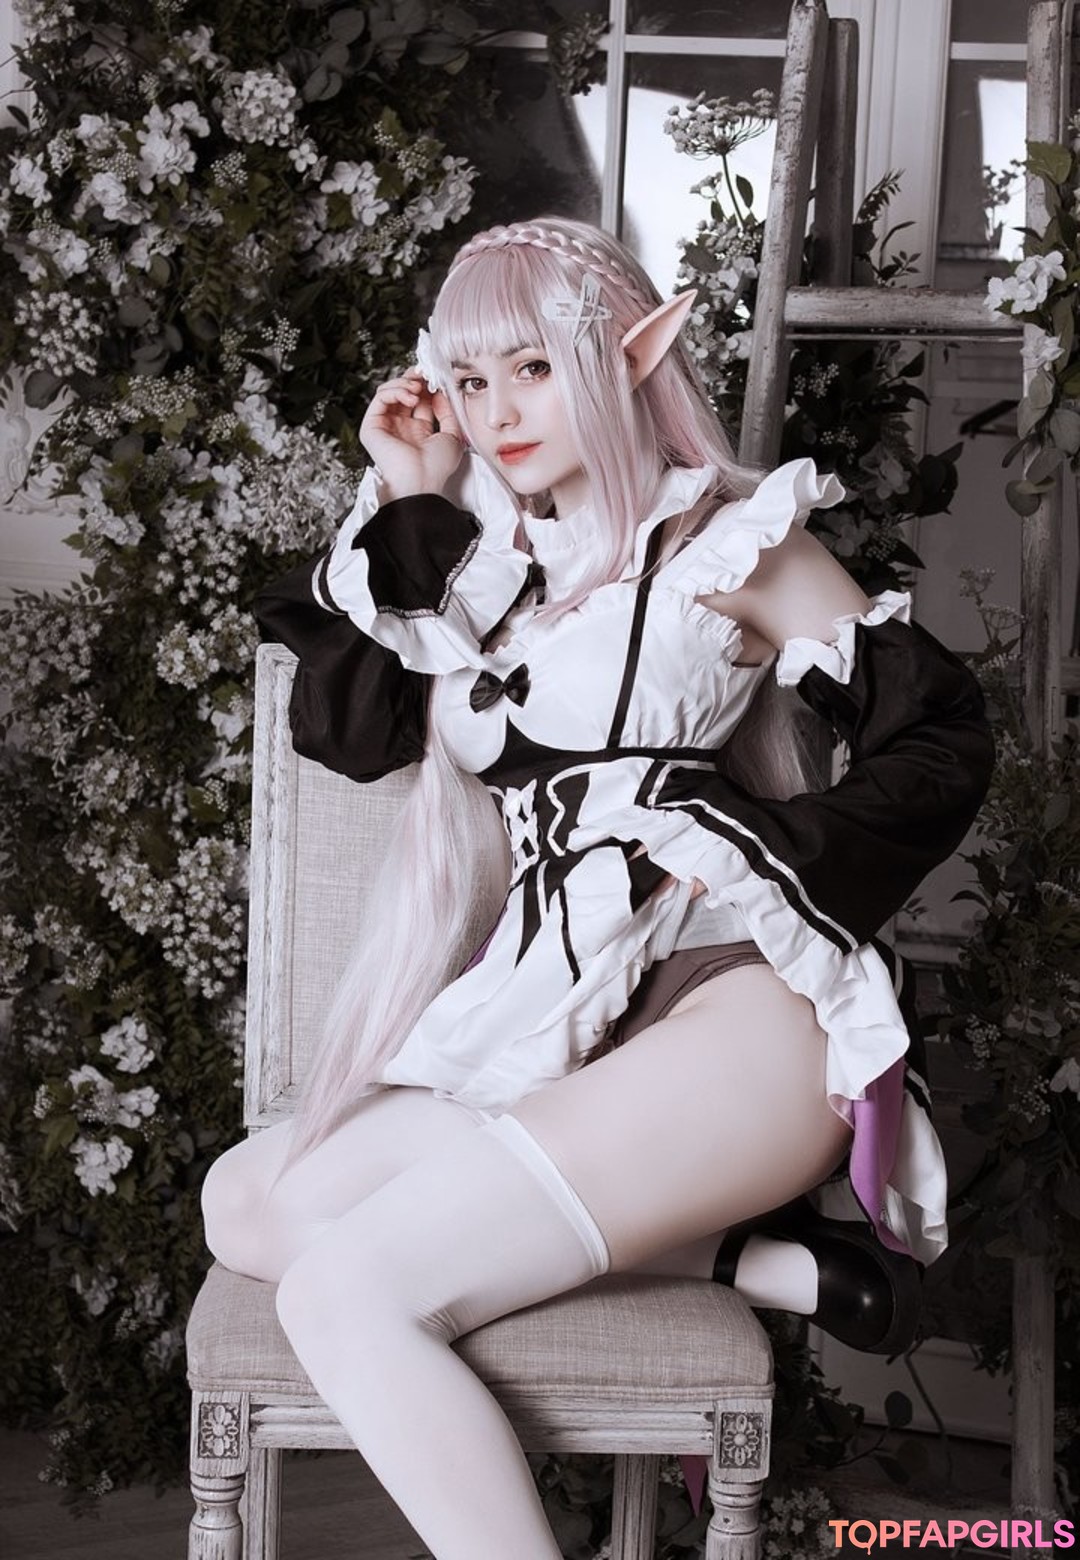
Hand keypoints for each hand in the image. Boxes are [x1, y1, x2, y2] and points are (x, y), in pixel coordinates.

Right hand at [359, 369, 465, 499]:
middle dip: (414, 379)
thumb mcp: (453, 436)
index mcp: (418, 431)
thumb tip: (442, 393)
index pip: (420, 400)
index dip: (427, 386)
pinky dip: (395, 390)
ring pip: (389, 392)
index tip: (437, 378)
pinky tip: (410, 395)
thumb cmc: (436, 468)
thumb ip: (449, 413)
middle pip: (403, 393)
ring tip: (417, 387)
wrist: (421, 482)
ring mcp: (386, 426)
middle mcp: (401, 427)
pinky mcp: (372, 427)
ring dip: (404, 383)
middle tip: (425, 374)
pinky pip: (380, 399)